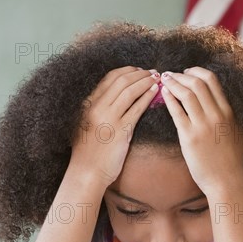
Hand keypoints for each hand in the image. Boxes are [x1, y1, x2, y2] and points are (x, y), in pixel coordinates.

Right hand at [70, 66, 158, 186]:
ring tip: (156, 79)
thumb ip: (97, 109)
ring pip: (130, 91)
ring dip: (146, 82)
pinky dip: (147, 97)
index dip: (127, 71)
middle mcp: (97, 107)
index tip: (138, 70)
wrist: (87, 172)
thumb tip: (113, 98)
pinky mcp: (121, 130)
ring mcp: (109, 118)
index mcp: (87, 104)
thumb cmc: (87, 151)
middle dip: (139, 73)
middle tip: (152, 72)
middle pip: (121, 81)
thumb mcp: (86, 124)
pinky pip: (137, 109)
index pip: (109, 78)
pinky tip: (155, 92)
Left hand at [161, 67, 242, 191]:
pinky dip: (169, 99)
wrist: (226, 180)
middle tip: (171, 74)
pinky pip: (177, 112)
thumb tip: (224, 105)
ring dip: (173, 83)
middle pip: (198, 83)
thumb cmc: (231, 160)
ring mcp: (203, 125)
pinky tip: (163, 94)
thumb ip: (230, 117)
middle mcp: (216, 115)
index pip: (212, 81)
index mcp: (228, 111)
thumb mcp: (238, 132)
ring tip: (164, 80)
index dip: (196, 71)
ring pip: (187, 93)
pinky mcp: (190, 137)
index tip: (186, 72)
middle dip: (182, 75)